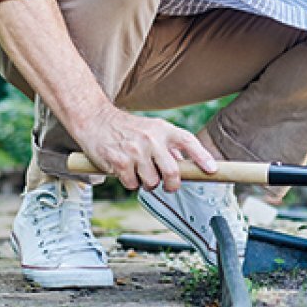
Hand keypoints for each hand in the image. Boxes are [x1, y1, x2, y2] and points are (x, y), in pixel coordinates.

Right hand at [74, 107, 216, 191]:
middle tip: (169, 186)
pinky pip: (132, 185)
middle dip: (173, 185)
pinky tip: (125, 171)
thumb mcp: (152, 129)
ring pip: (152, 182)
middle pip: (172, 172)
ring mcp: (134, 151)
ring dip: (148, 184)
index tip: (212, 170)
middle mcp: (151, 139)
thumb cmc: (127, 128)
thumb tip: (185, 165)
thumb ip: (169, 146)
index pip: (188, 141)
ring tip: (140, 172)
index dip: (202, 157)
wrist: (95, 120)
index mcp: (162, 129)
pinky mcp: (119, 162)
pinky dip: (131, 183)